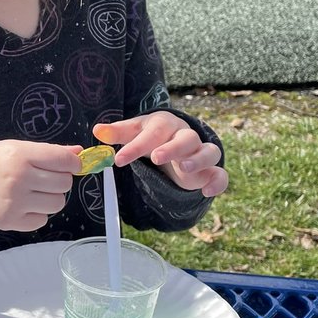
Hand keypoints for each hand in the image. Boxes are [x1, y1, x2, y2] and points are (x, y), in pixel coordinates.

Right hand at [0, 140, 82, 231]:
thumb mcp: (14, 148)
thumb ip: (47, 151)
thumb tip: (78, 152)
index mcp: (20, 155)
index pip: (64, 160)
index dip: (73, 163)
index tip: (71, 165)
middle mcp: (19, 179)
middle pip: (64, 183)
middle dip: (61, 180)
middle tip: (46, 178)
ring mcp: (15, 202)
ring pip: (57, 203)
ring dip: (51, 198)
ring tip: (36, 192)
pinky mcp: (11, 221)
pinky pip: (42, 220)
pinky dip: (38, 214)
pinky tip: (25, 205)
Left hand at [93, 112, 227, 197]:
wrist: (175, 140)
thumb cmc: (152, 135)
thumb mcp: (134, 132)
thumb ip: (117, 133)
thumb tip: (97, 130)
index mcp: (165, 125)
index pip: (152, 132)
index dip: (136, 146)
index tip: (119, 159)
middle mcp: (186, 136)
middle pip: (186, 138)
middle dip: (172, 147)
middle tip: (156, 158)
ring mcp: (200, 153)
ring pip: (209, 151)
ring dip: (198, 159)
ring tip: (183, 168)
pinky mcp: (209, 171)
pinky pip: (220, 175)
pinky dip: (217, 182)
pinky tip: (206, 192)